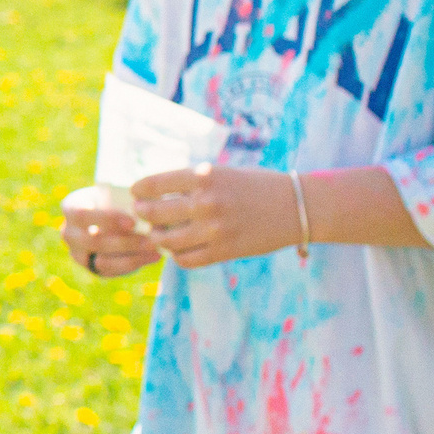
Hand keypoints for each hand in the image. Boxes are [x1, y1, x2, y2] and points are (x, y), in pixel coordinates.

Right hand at [62, 191, 156, 278]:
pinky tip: (152, 257)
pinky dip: (133, 264)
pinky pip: (111, 271)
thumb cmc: (116, 196)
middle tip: (150, 240)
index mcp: (70, 207)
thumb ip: (129, 195)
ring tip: (156, 250)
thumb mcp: (116, 191)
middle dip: (124, 242)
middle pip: (92, 241)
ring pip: (102, 261)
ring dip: (132, 256)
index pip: (82, 215)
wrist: (111, 217)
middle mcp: (68, 232)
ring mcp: (77, 253)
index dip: (106, 220)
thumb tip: (153, 200)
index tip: (133, 222)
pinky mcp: (91, 267)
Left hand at [129, 164, 301, 268]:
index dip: (139, 190)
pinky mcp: (224, 251)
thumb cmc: (258, 185)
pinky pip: (186, 260)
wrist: (298, 206)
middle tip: (142, 215)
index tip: (136, 193)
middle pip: (154, 213)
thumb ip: (193, 182)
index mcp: (204, 176)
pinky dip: (177, 256)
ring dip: (157, 238)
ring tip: (158, 234)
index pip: (154, 184)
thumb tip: (156, 192)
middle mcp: (206, 202)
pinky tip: (179, 250)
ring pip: (166, 240)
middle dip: (143, 215)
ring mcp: (215, 229)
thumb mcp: (223, 173)